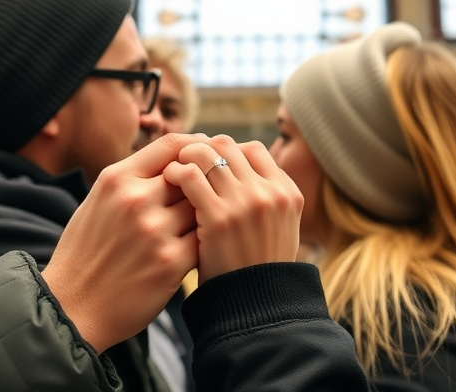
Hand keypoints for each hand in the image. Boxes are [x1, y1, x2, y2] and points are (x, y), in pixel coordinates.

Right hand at [43, 133, 205, 353]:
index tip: (205, 154)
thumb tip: (175, 160)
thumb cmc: (86, 254)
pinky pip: (204, 240)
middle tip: (211, 192)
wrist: (73, 307)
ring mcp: (155, 231)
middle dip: (203, 183)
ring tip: (202, 224)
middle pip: (192, 174)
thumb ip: (133, 179)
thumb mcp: (99, 202)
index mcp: (116, 180)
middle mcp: (136, 199)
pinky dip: (204, 242)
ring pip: (202, 206)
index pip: (170, 145)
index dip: (194, 146)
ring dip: (205, 215)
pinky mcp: (170, 262)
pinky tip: (197, 249)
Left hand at [164, 135, 302, 283]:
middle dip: (203, 149)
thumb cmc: (256, 269)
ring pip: (207, 154)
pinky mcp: (218, 218)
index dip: (228, 151)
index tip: (209, 161)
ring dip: (186, 157)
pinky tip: (168, 180)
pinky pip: (189, 175)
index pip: (253, 150)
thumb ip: (264, 198)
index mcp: (287, 193)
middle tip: (185, 159)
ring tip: (172, 168)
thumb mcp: (278, 229)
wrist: (254, 308)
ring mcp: (246, 203)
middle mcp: (270, 193)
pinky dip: (175, 172)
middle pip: (228, 146)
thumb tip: (236, 170)